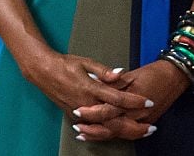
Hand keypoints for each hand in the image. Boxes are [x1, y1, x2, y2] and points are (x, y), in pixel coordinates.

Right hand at [21, 51, 151, 123]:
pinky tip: (116, 132)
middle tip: (150, 126)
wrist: (44, 72)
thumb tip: (121, 74)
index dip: (135, 100)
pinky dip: (106, 130)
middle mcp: (86, 103)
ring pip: (104, 126)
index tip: (148, 102)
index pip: (118, 98)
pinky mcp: (74, 115)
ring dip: (122, 129)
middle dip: (133, 123)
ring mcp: (79, 112)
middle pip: (113, 118)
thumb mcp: (86, 62)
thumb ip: (105, 71)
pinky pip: (93, 126)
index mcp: (91, 88)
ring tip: (138, 131)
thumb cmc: (66, 64)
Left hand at [68, 60, 188, 141]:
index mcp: (131, 99)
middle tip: (78, 127)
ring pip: (117, 133)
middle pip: (110, 126)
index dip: (91, 112)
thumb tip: (99, 85)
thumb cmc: (156, 72)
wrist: (176, 76)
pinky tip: (102, 134)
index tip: (79, 110)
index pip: (107, 110)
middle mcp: (136, 113)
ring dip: (100, 135)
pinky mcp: (145, 123)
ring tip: (85, 135)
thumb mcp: (134, 74)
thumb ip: (116, 82)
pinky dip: (113, 135)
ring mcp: (142, 120)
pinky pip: (126, 133)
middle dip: (92, 128)